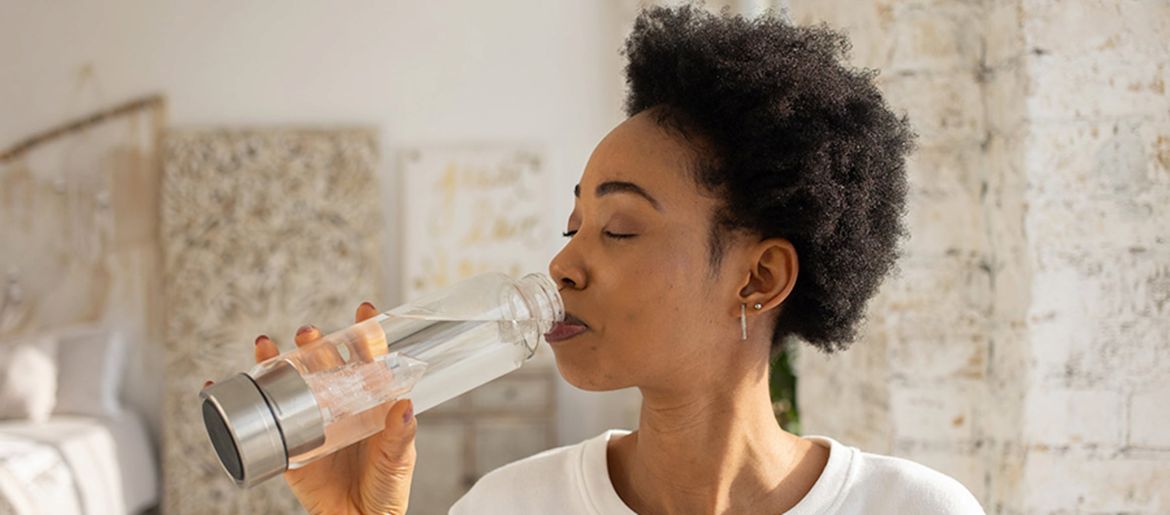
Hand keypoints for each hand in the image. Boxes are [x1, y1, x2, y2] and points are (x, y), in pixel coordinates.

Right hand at [206, 302, 416, 514]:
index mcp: (369, 403)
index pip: (368, 359)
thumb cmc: (386, 488)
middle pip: (324, 363)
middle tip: (309, 334)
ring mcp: (310, 423)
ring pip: (290, 383)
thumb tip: (404, 404)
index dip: (365, 333)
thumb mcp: (398, 459)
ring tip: (268, 347)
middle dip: (315, 342)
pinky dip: (238, 399)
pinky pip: (261, 421)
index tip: (364, 311)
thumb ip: (400, 435)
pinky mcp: (288, 446)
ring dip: (276, 360)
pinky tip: (220, 384)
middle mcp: (338, 405)